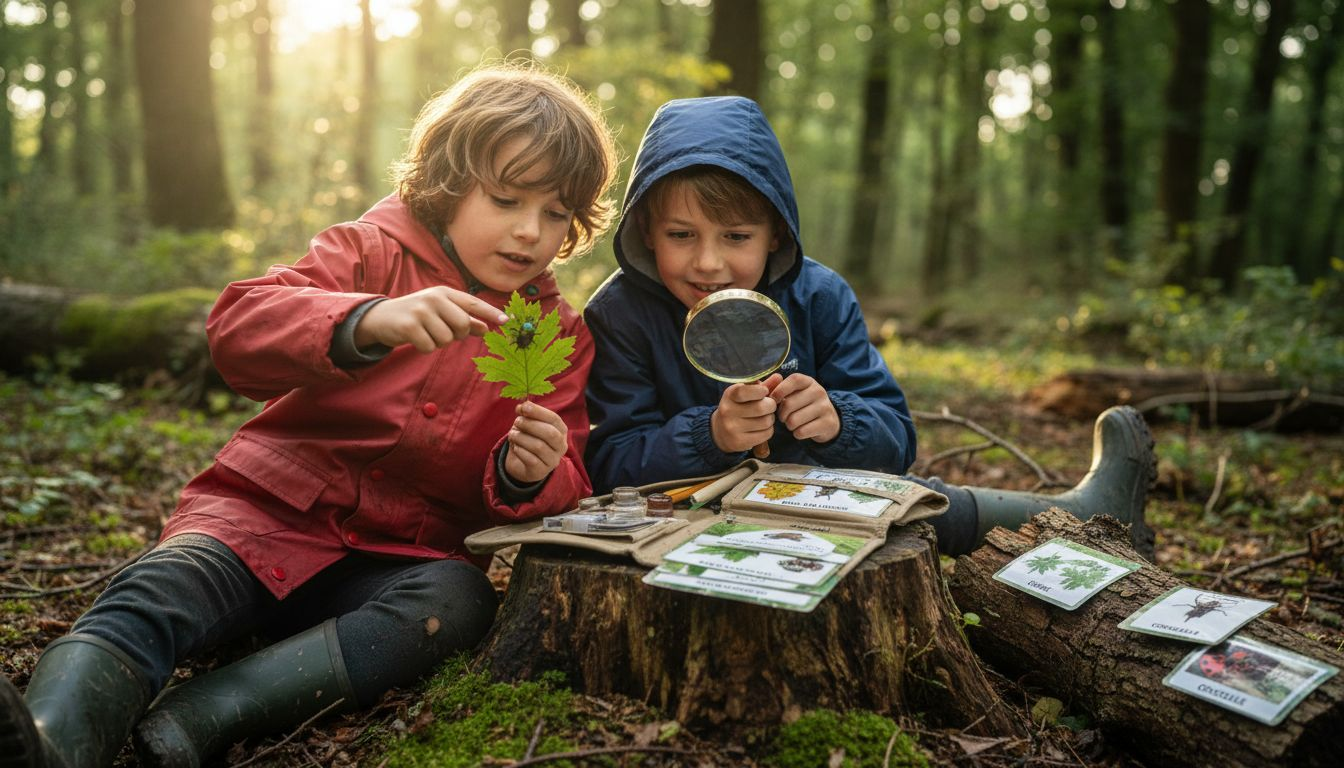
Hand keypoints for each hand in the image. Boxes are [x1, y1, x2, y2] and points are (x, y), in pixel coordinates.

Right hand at [354, 287, 508, 352]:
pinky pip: (430, 347)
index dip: (490, 312)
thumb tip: (486, 328)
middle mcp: (434, 298)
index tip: (506, 321)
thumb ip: (463, 319)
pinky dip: (425, 348)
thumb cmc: (415, 316)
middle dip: (456, 335)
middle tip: (441, 332)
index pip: (473, 303)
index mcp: (444, 293)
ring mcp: (421, 311)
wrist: (380, 318)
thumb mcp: (439, 313)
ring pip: (447, 339)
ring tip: (425, 333)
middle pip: (463, 324)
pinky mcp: (409, 326)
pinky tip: (415, 339)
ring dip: (438, 343)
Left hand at [504, 402, 567, 484]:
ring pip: (538, 446)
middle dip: (530, 425)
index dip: (538, 412)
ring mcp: (553, 460)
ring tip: (512, 435)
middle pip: (550, 433)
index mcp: (561, 431)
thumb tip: (521, 407)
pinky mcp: (541, 471)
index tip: (523, 407)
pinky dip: (520, 451)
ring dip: (522, 438)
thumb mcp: (529, 425)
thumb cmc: (529, 439)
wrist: (524, 465)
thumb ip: (527, 415)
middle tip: (516, 422)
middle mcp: (561, 446)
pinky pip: (530, 459)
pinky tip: (515, 447)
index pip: (554, 419)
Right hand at [711, 373, 781, 452]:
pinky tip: (762, 428)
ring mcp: (732, 428)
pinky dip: (768, 430)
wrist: (720, 431)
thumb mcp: (745, 394)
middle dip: (771, 406)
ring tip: (765, 417)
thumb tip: (779, 377)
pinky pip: (765, 434)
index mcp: (729, 395)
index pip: (744, 391)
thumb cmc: (737, 407)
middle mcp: (728, 411)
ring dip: (770, 419)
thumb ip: (762, 385)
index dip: (760, 390)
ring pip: (766, 422)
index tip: (764, 392)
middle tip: (769, 406)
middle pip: (761, 407)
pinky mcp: (739, 441)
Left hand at [771, 373, 839, 442]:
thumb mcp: (794, 394)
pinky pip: (802, 432)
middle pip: (789, 404)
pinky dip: (797, 434)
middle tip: (783, 417)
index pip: (793, 380)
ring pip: (794, 420)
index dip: (779, 391)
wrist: (828, 420)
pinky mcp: (827, 423)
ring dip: (789, 425)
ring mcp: (825, 407)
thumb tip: (763, 390)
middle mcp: (818, 392)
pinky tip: (801, 430)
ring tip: (792, 424)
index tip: (773, 401)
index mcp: (808, 382)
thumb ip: (778, 390)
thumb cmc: (803, 405)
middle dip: (781, 414)